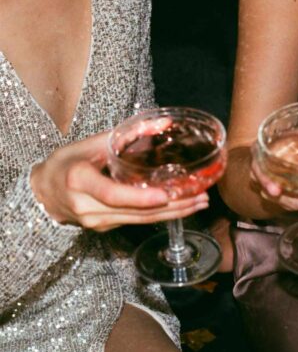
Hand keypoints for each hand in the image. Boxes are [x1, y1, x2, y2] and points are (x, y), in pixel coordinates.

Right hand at [31, 132, 208, 231]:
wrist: (43, 192)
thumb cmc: (65, 163)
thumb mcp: (90, 143)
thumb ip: (126, 135)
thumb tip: (163, 124)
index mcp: (80, 182)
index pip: (112, 194)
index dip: (140, 197)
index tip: (166, 195)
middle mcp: (88, 207)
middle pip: (135, 212)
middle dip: (172, 207)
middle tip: (200, 198)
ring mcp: (97, 222)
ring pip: (140, 221)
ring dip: (173, 214)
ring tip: (198, 204)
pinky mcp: (105, 227)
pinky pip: (136, 222)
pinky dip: (159, 215)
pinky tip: (179, 208)